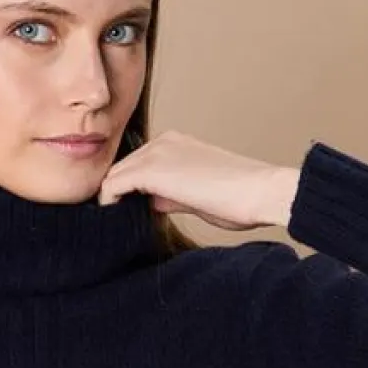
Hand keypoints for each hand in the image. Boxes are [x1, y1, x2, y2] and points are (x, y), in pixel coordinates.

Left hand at [98, 129, 298, 230]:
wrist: (260, 191)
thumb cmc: (239, 198)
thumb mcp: (197, 196)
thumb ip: (171, 195)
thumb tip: (152, 202)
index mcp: (175, 144)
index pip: (136, 166)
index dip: (127, 191)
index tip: (125, 214)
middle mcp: (164, 142)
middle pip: (122, 169)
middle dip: (115, 195)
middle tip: (113, 222)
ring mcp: (157, 153)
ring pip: (114, 175)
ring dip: (110, 200)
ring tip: (112, 225)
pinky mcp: (152, 170)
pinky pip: (112, 186)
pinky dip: (107, 203)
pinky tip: (113, 221)